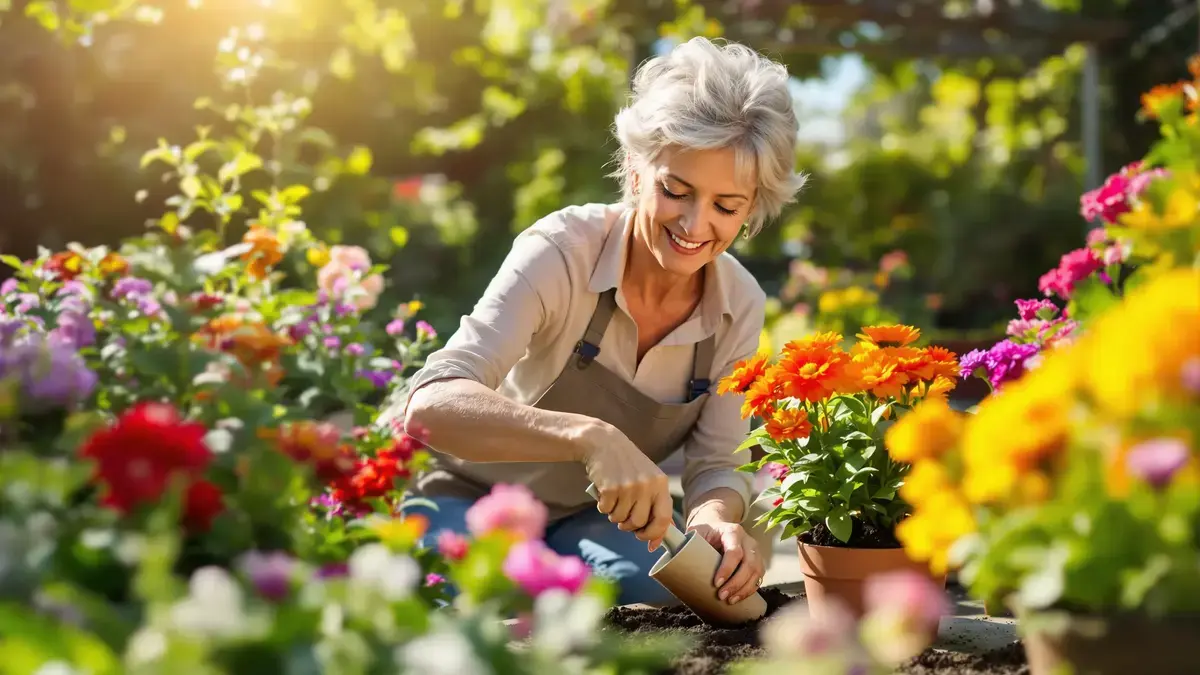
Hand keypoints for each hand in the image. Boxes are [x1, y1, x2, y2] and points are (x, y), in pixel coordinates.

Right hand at [580, 421, 673, 550]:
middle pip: (639, 522)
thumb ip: (654, 504)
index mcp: (660, 484)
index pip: (664, 518)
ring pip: (620, 518)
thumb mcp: (648, 479)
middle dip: (629, 525)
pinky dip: (603, 506)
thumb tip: (657, 541)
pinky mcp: (610, 487)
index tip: (645, 539)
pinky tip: (604, 493)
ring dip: (614, 515)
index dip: (654, 534)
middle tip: (623, 517)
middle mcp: (647, 485)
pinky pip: (606, 510)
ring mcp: (628, 486)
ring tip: (614, 500)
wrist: (603, 443)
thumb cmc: (627, 465)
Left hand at [688, 521, 764, 604]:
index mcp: (733, 531)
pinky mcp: (757, 562)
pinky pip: (759, 577)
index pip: (735, 551)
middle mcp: (748, 540)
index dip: (727, 568)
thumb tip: (668, 552)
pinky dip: (750, 589)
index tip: (716, 583)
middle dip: (736, 583)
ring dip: (744, 589)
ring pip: (757, 571)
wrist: (717, 528)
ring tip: (730, 600)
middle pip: (749, 564)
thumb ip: (685, 540)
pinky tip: (739, 598)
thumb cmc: (705, 532)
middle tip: (722, 596)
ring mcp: (755, 551)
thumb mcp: (697, 531)